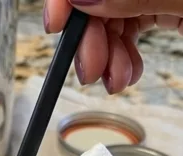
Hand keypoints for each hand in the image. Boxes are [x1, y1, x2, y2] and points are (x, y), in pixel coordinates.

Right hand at [44, 0, 182, 91]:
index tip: (56, 25)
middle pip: (99, 1)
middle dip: (88, 38)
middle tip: (91, 71)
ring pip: (111, 19)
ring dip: (105, 56)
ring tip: (116, 81)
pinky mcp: (165, 10)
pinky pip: (130, 27)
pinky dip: (121, 55)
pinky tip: (126, 73)